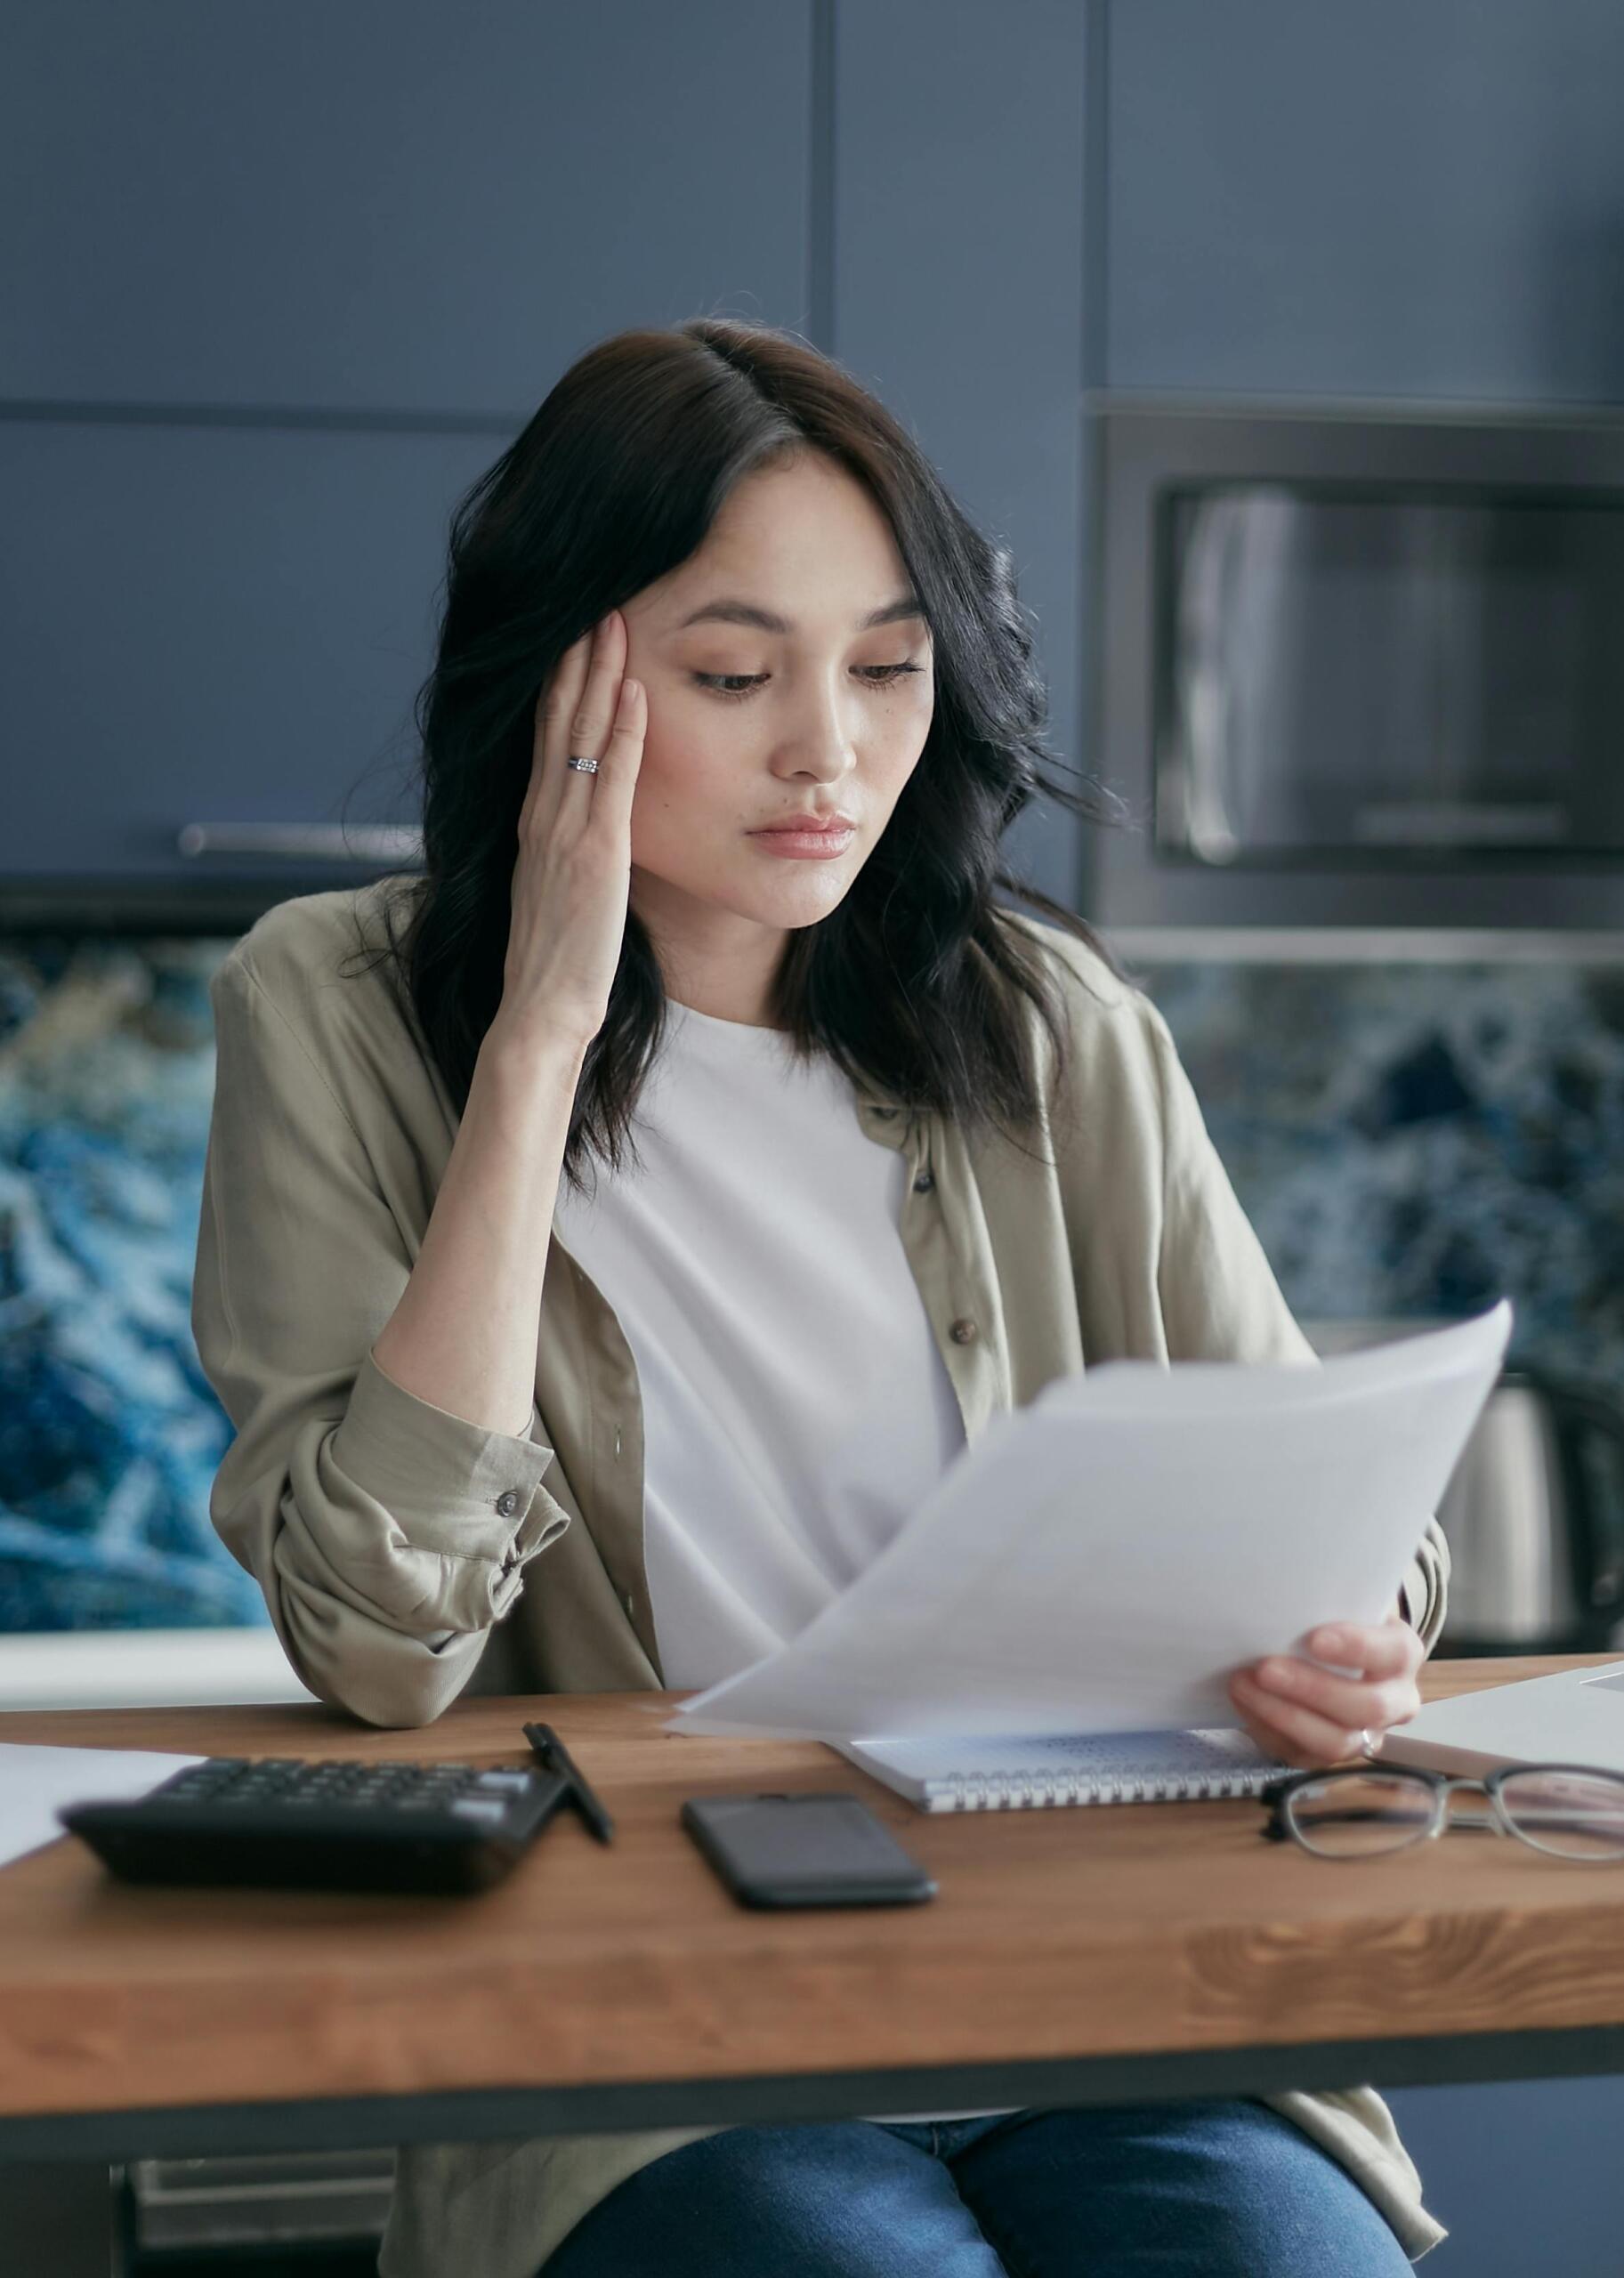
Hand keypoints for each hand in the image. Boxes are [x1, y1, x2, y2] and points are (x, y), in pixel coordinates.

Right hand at [489, 609, 645, 1058]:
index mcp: (534, 822)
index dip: (559, 681)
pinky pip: (612, 779)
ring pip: (582, 735)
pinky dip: (624, 732)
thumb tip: (585, 831)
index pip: (546, 735)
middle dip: (575, 658)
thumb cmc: (556, 961)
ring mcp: (566, 831)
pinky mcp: (596, 854)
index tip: (574, 634)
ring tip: (613, 620)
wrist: (541, 1008)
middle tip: (593, 600)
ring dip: (598, 675)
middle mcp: (543, 816)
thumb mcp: (558, 890)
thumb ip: (567, 851)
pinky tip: (635, 690)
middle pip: (558, 719)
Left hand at [1227, 1600, 1422, 1769]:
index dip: (1357, 1648)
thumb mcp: (1343, 1601)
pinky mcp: (1331, 1756)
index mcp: (1402, 1654)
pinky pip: (1302, 1755)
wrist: (1337, 1655)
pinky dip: (1268, 1729)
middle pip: (1367, 1707)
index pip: (1393, 1654)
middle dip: (1312, 1689)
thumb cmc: (1336, 1619)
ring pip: (1336, 1743)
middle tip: (1266, 1668)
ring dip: (1284, 1715)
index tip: (1315, 1639)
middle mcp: (1396, 1701)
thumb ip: (1330, 1597)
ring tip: (1243, 1684)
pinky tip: (1243, 1703)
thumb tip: (1289, 1584)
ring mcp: (1367, 1736)